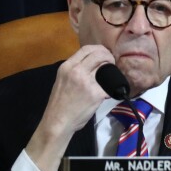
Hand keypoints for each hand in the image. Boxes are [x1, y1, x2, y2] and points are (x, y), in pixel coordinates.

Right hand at [25, 45, 114, 170]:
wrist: (58, 121)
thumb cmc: (60, 103)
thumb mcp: (62, 80)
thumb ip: (75, 71)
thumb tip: (91, 65)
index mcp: (67, 66)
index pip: (86, 49)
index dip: (99, 49)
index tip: (105, 54)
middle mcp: (76, 71)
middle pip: (99, 54)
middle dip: (109, 56)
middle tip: (112, 63)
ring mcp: (86, 81)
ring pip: (106, 67)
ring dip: (112, 70)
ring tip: (112, 76)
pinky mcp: (96, 93)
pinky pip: (109, 86)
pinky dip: (112, 88)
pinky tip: (110, 92)